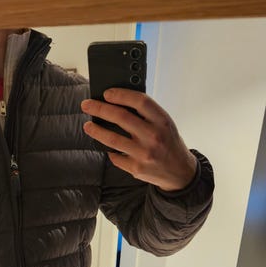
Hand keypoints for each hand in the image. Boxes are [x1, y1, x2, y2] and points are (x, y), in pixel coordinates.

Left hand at [81, 89, 196, 191]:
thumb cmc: (169, 144)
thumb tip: (117, 103)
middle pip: (121, 117)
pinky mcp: (136, 168)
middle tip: (87, 105)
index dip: (121, 95)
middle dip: (100, 109)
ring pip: (112, 139)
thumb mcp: (165, 125)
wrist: (180, 172)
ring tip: (87, 125)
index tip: (106, 93)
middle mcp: (153, 136)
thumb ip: (147, 115)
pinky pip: (115, 156)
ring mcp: (144, 154)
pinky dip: (109, 150)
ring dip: (96, 130)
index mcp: (162, 121)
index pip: (139, 101)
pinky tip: (106, 146)